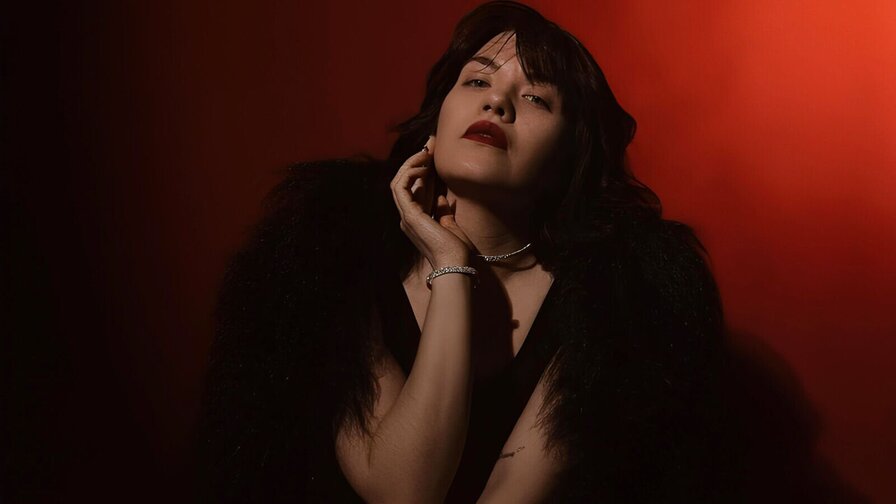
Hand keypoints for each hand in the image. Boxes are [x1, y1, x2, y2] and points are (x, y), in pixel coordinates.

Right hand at [391, 135, 473, 268]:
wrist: (454, 265)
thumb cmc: (455, 251)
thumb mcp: (451, 226)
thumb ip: (444, 212)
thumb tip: (443, 198)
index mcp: (417, 220)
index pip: (415, 188)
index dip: (422, 170)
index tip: (433, 153)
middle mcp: (407, 218)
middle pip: (405, 182)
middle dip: (415, 161)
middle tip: (429, 145)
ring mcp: (406, 217)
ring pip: (398, 182)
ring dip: (410, 164)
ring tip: (425, 153)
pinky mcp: (408, 215)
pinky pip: (400, 188)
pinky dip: (409, 173)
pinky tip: (424, 164)